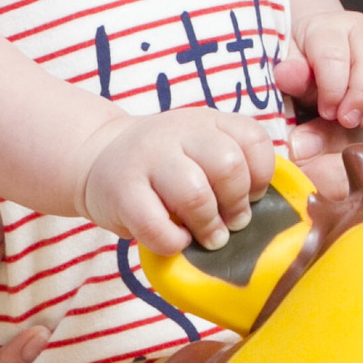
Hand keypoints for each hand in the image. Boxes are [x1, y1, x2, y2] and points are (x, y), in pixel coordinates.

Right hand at [76, 106, 280, 254]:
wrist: (96, 156)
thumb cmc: (162, 165)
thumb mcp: (198, 148)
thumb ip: (232, 164)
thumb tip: (265, 209)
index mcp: (206, 121)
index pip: (253, 139)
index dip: (261, 175)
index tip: (252, 196)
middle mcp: (178, 132)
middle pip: (228, 166)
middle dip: (237, 205)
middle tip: (232, 224)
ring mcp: (148, 158)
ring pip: (195, 194)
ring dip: (208, 226)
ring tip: (208, 237)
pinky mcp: (122, 191)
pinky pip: (157, 225)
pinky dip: (173, 241)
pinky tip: (175, 239)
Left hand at [277, 8, 362, 132]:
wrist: (322, 49)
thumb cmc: (307, 66)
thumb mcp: (291, 73)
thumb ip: (291, 77)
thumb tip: (288, 75)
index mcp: (327, 28)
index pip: (335, 55)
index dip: (332, 89)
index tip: (326, 112)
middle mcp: (362, 27)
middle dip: (361, 97)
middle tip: (348, 120)